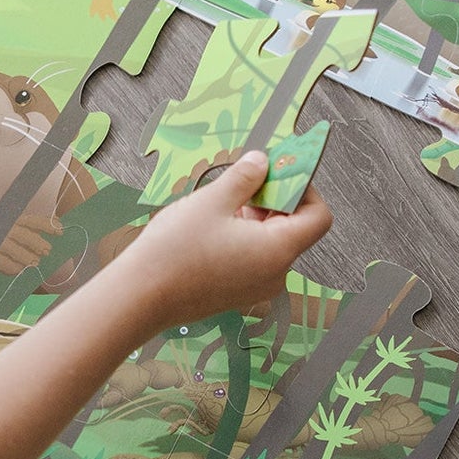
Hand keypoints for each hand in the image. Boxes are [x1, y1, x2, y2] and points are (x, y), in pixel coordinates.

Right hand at [0, 212, 60, 274]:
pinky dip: (12, 267)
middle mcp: (3, 228)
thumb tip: (56, 224)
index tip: (60, 231)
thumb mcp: (17, 228)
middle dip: (37, 243)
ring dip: (25, 256)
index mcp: (13, 220)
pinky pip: (1, 262)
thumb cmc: (1, 236)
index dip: (46, 225)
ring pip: (12, 249)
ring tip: (35, 262)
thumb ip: (34, 227)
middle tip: (47, 251)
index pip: (31, 220)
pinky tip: (20, 270)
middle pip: (23, 234)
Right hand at [112, 152, 330, 333]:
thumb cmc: (175, 251)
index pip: (318, 216)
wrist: (141, 296)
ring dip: (256, 218)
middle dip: (275, 200)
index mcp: (279, 250)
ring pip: (273, 243)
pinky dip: (244, 238)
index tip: (279, 171)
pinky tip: (213, 228)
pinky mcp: (239, 293)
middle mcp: (276, 273)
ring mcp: (258, 287)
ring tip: (222, 206)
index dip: (304, 188)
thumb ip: (245, 178)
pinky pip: (255, 259)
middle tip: (246, 181)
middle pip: (295, 228)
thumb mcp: (211, 201)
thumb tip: (262, 162)